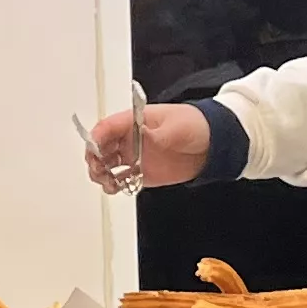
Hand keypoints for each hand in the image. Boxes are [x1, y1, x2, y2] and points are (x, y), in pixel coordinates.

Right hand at [92, 104, 208, 190]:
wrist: (212, 144)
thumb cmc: (194, 124)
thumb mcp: (177, 126)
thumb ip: (159, 134)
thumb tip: (145, 135)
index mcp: (134, 121)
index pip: (107, 127)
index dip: (97, 137)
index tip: (95, 149)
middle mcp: (129, 138)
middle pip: (100, 147)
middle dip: (95, 158)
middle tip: (99, 168)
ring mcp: (134, 156)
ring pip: (106, 164)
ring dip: (100, 173)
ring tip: (107, 181)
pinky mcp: (141, 172)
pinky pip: (120, 180)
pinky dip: (113, 184)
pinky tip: (115, 187)